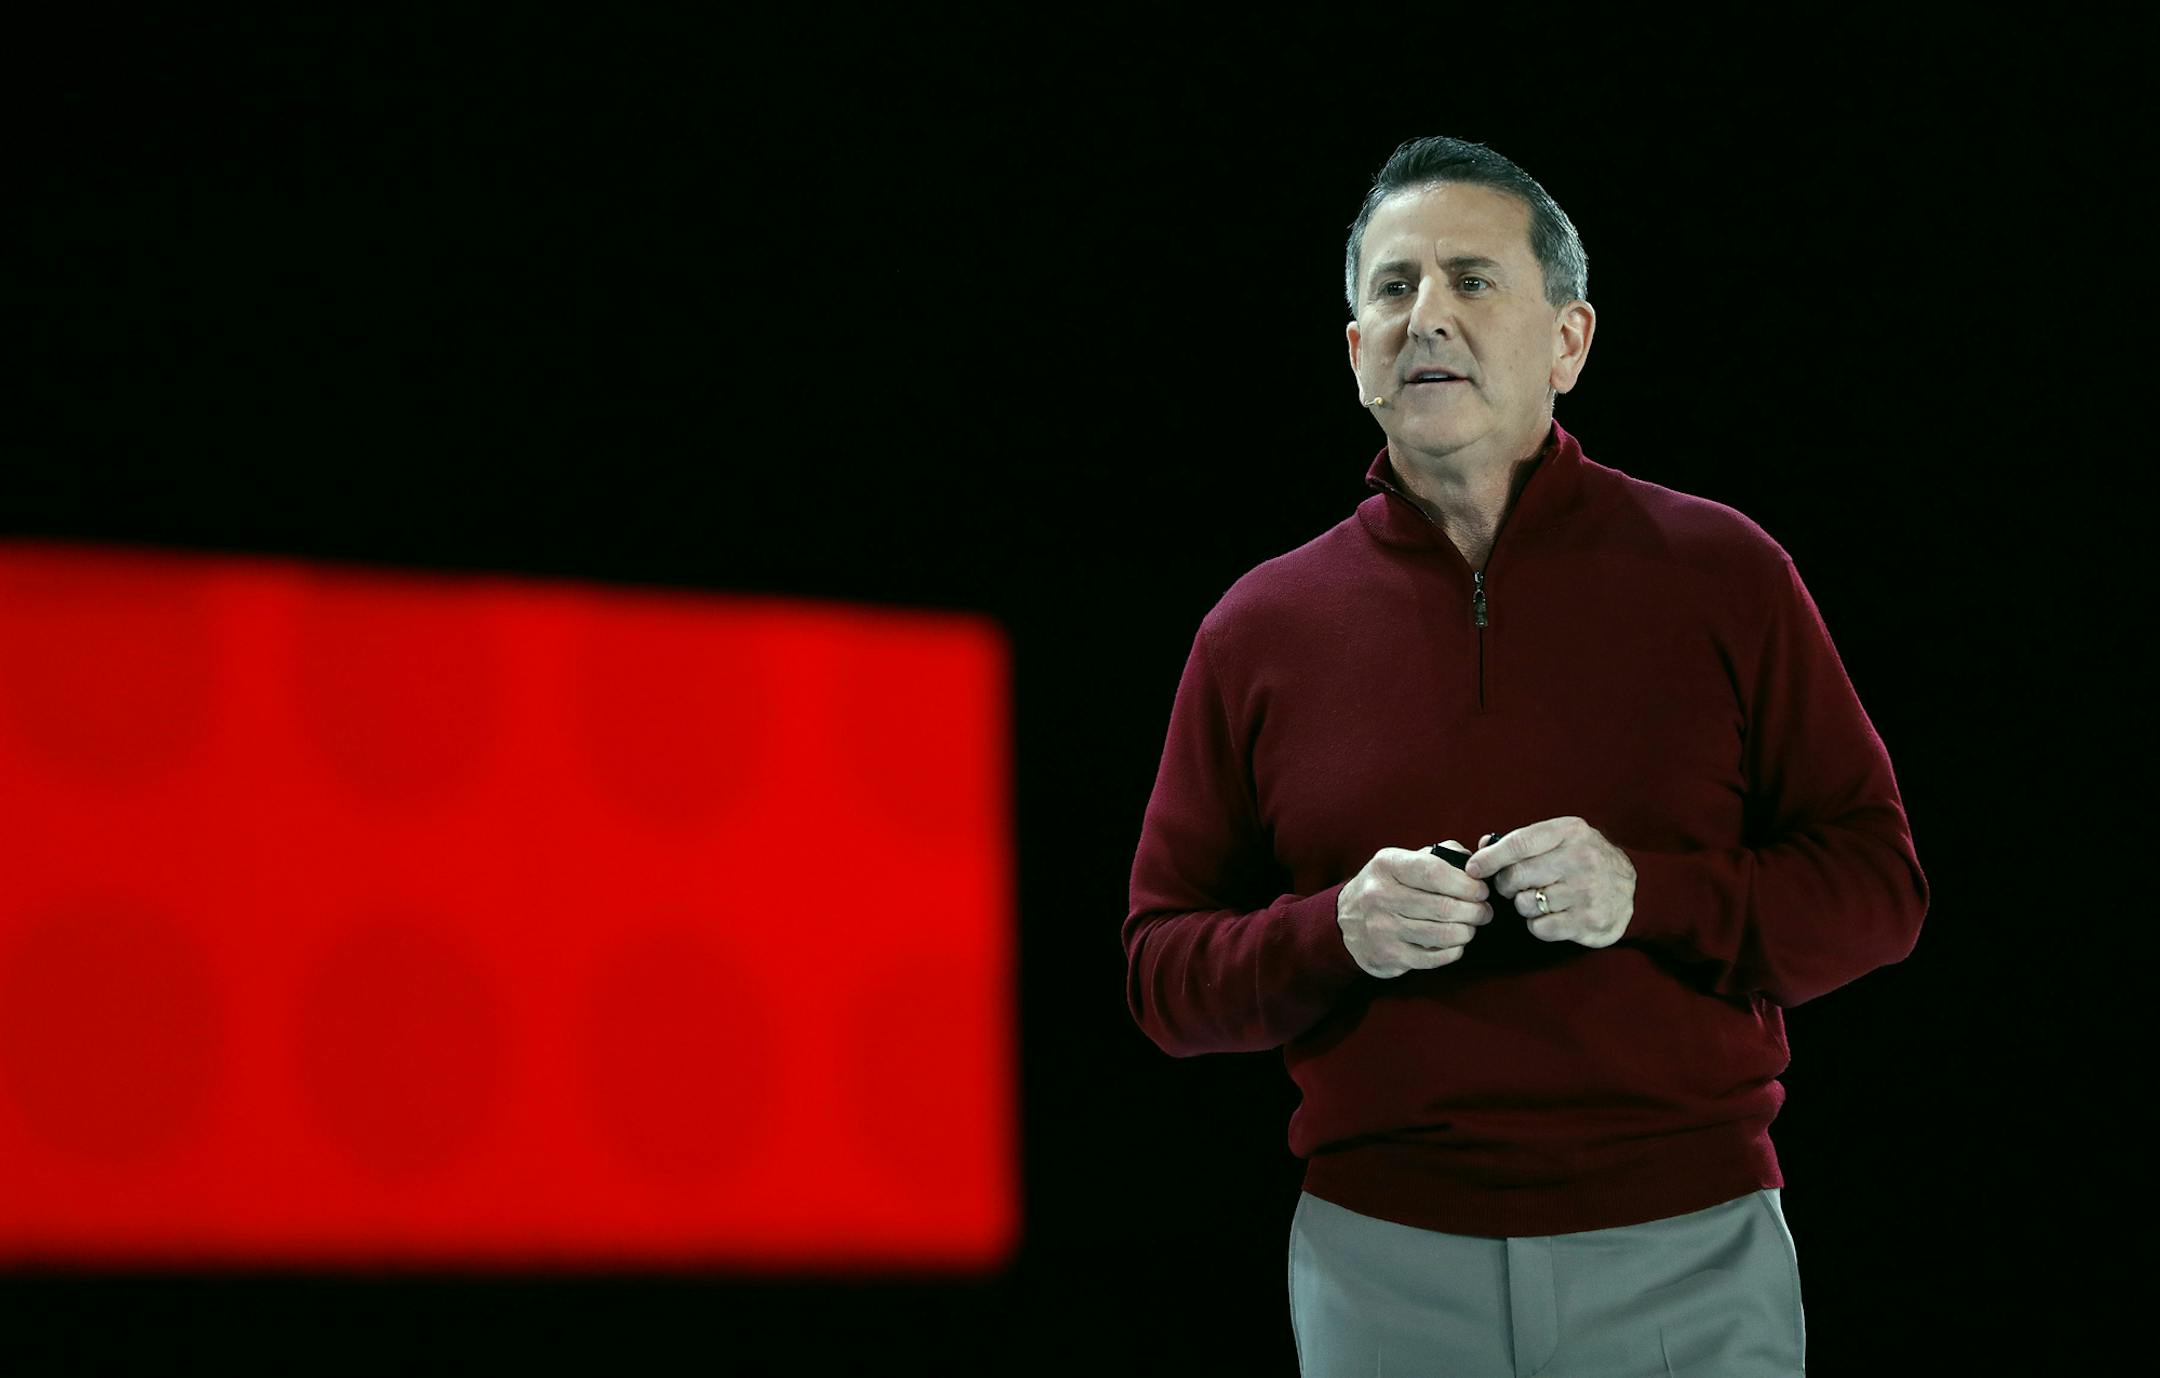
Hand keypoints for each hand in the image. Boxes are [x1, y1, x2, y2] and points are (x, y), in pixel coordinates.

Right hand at [1336, 842, 1492, 978]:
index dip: (1466, 883)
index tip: (1481, 890)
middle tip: (1484, 912)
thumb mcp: (1401, 862)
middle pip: (1443, 907)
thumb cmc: (1386, 888)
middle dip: (1475, 911)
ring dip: (1467, 932)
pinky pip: (1433, 957)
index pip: (1434, 872)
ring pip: (1442, 934)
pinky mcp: (1388, 955)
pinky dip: (1453, 951)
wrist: (1345, 922)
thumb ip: (1438, 856)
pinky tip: (1456, 944)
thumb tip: (1474, 862)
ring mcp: (1382, 928)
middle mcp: (1380, 895)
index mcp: (1386, 865)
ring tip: (1471, 927)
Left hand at [1465, 817, 1635, 947]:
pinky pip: (1540, 928)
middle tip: (1515, 887)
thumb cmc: (1586, 861)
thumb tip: (1482, 846)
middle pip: (1517, 876)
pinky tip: (1552, 916)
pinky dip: (1538, 925)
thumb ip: (1524, 841)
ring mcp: (1588, 891)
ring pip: (1526, 904)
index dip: (1489, 858)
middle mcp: (1582, 859)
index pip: (1519, 843)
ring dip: (1525, 905)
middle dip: (1506, 885)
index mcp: (1570, 832)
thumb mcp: (1562, 839)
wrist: (1634, 891)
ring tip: (1541, 900)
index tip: (1473, 868)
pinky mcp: (1590, 920)